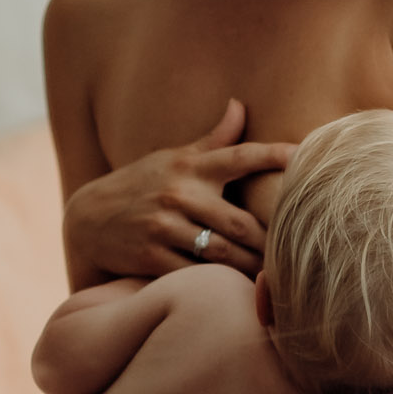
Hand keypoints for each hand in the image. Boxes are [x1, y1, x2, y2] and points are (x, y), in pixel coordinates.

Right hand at [64, 99, 294, 280]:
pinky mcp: (150, 256)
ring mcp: (162, 226)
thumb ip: (213, 140)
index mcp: (190, 167)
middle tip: (296, 253)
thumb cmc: (142, 185)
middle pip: (240, 222)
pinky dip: (218, 283)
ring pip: (222, 252)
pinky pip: (194, 274)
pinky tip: (239, 289)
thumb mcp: (174, 158)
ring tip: (276, 277)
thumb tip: (239, 104)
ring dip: (251, 268)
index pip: (240, 156)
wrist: (87, 219)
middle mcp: (179, 194)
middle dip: (271, 242)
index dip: (275, 154)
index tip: (306, 155)